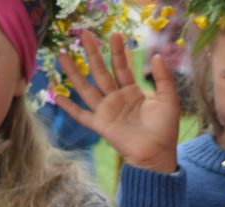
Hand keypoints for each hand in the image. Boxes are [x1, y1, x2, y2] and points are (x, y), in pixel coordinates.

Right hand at [56, 31, 180, 173]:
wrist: (156, 154)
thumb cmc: (165, 129)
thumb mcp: (169, 99)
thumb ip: (164, 78)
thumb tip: (157, 56)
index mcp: (132, 92)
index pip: (122, 67)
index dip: (118, 52)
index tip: (113, 35)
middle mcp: (116, 98)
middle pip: (100, 72)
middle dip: (92, 53)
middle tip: (84, 34)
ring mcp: (106, 111)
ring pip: (86, 88)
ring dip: (74, 72)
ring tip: (63, 56)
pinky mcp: (100, 125)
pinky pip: (81, 114)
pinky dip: (68, 106)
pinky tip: (55, 95)